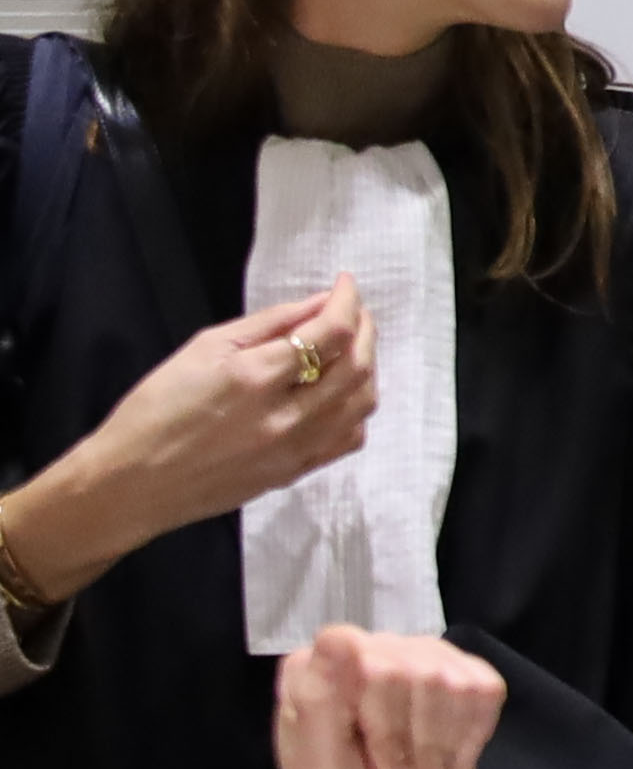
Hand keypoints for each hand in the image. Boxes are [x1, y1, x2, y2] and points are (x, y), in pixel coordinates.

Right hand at [0, 278, 376, 603]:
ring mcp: (294, 450)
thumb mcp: (202, 349)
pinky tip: (339, 393)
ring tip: (350, 347)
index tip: (345, 284)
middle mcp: (285, 417)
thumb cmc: (154, 411)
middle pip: (356, 366)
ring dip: (366, 367)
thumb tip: (319, 303)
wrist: (130, 484)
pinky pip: (348, 439)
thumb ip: (268, 324)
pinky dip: (355, 409)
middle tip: (353, 311)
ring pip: (361, 403)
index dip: (347, 301)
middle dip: (364, 329)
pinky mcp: (294, 473)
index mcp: (255, 378)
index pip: (330, 332)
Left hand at [273, 627, 504, 768]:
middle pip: (418, 673)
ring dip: (443, 749)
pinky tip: (445, 757)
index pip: (369, 661)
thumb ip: (318, 704)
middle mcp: (371, 649)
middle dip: (416, 743)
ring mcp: (421, 655)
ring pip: (456, 683)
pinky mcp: (464, 673)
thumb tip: (337, 636)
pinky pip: (487, 690)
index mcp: (319, 667)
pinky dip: (470, 738)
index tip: (376, 768)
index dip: (385, 721)